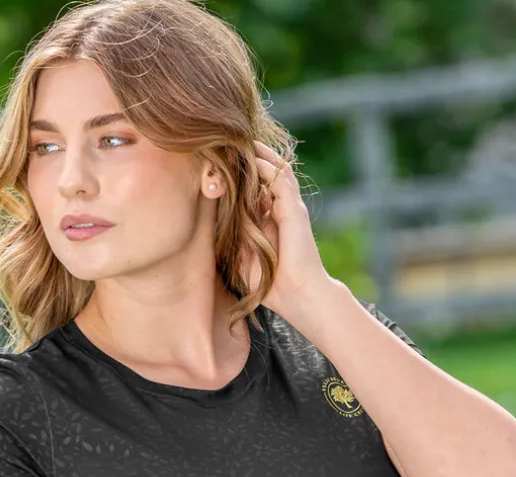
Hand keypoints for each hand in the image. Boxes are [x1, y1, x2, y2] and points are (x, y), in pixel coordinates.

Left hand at [236, 140, 333, 321]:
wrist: (297, 296)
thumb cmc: (271, 285)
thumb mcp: (243, 257)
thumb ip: (234, 237)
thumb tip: (218, 218)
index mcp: (271, 219)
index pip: (256, 188)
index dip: (241, 174)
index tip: (220, 162)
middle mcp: (281, 209)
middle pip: (266, 173)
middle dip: (250, 157)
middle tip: (229, 142)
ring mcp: (290, 207)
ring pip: (276, 170)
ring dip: (259, 154)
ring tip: (241, 140)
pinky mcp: (294, 210)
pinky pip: (281, 180)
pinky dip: (267, 166)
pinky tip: (253, 157)